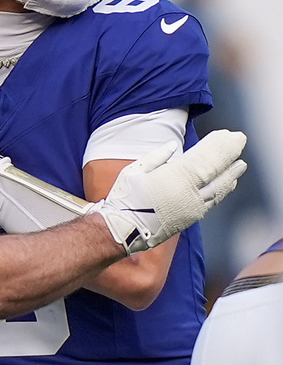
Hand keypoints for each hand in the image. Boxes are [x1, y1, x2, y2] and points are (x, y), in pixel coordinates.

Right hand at [93, 130, 247, 254]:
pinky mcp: (191, 218)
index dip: (218, 145)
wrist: (123, 230)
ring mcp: (193, 207)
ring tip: (240, 165)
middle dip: (230, 155)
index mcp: (175, 177)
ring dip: (231, 174)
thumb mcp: (134, 171)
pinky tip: (227, 185)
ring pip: (218, 188)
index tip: (227, 134)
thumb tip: (173, 146)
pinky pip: (213, 201)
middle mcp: (190, 192)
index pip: (205, 157)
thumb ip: (157, 157)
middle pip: (217, 171)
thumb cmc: (125, 199)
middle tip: (239, 140)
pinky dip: (223, 191)